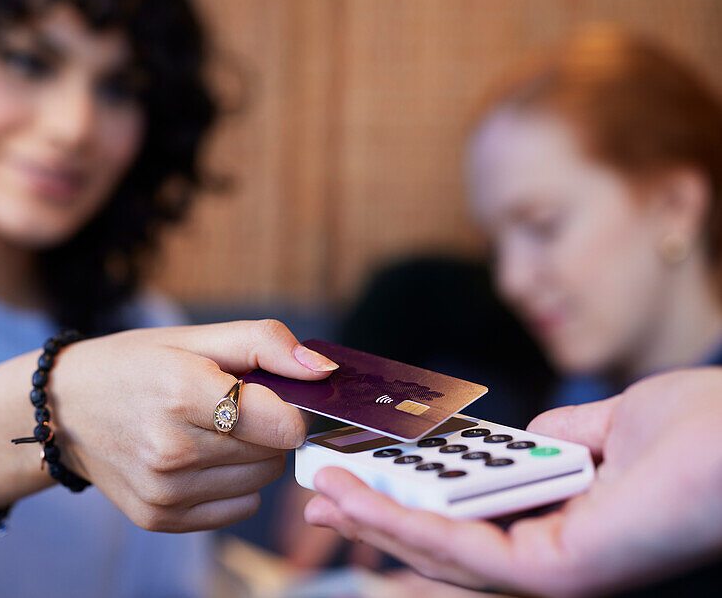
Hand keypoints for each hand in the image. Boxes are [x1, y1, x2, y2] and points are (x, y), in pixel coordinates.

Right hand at [51, 320, 335, 531]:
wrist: (63, 410)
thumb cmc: (135, 364)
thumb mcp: (194, 335)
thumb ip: (265, 343)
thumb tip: (324, 370)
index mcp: (183, 393)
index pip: (286, 424)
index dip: (289, 406)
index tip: (267, 393)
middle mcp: (173, 449)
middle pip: (275, 454)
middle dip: (266, 429)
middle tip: (229, 407)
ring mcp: (164, 490)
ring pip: (260, 482)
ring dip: (249, 457)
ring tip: (207, 431)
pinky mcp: (160, 518)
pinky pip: (237, 508)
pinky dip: (229, 484)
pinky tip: (195, 458)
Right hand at [304, 367, 721, 596]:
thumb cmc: (703, 431)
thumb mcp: (604, 427)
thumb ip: (551, 438)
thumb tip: (510, 438)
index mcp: (566, 525)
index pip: (469, 524)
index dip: (408, 504)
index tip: (361, 478)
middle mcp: (558, 560)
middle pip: (444, 548)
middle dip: (375, 523)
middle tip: (319, 498)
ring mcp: (558, 575)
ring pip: (445, 556)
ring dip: (376, 524)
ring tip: (323, 493)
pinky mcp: (561, 576)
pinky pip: (469, 553)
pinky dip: (410, 526)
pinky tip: (371, 503)